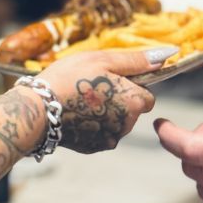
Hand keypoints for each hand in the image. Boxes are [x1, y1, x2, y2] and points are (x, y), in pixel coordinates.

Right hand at [39, 48, 169, 153]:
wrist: (37, 109)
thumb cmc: (68, 78)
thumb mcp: (101, 60)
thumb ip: (135, 60)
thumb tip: (166, 55)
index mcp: (133, 102)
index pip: (146, 96)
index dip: (129, 87)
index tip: (108, 80)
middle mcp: (127, 125)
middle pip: (131, 110)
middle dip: (117, 101)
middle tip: (91, 88)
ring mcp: (110, 139)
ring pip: (116, 122)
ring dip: (105, 113)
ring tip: (79, 101)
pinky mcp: (94, 147)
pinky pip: (100, 134)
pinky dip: (91, 125)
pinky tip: (74, 115)